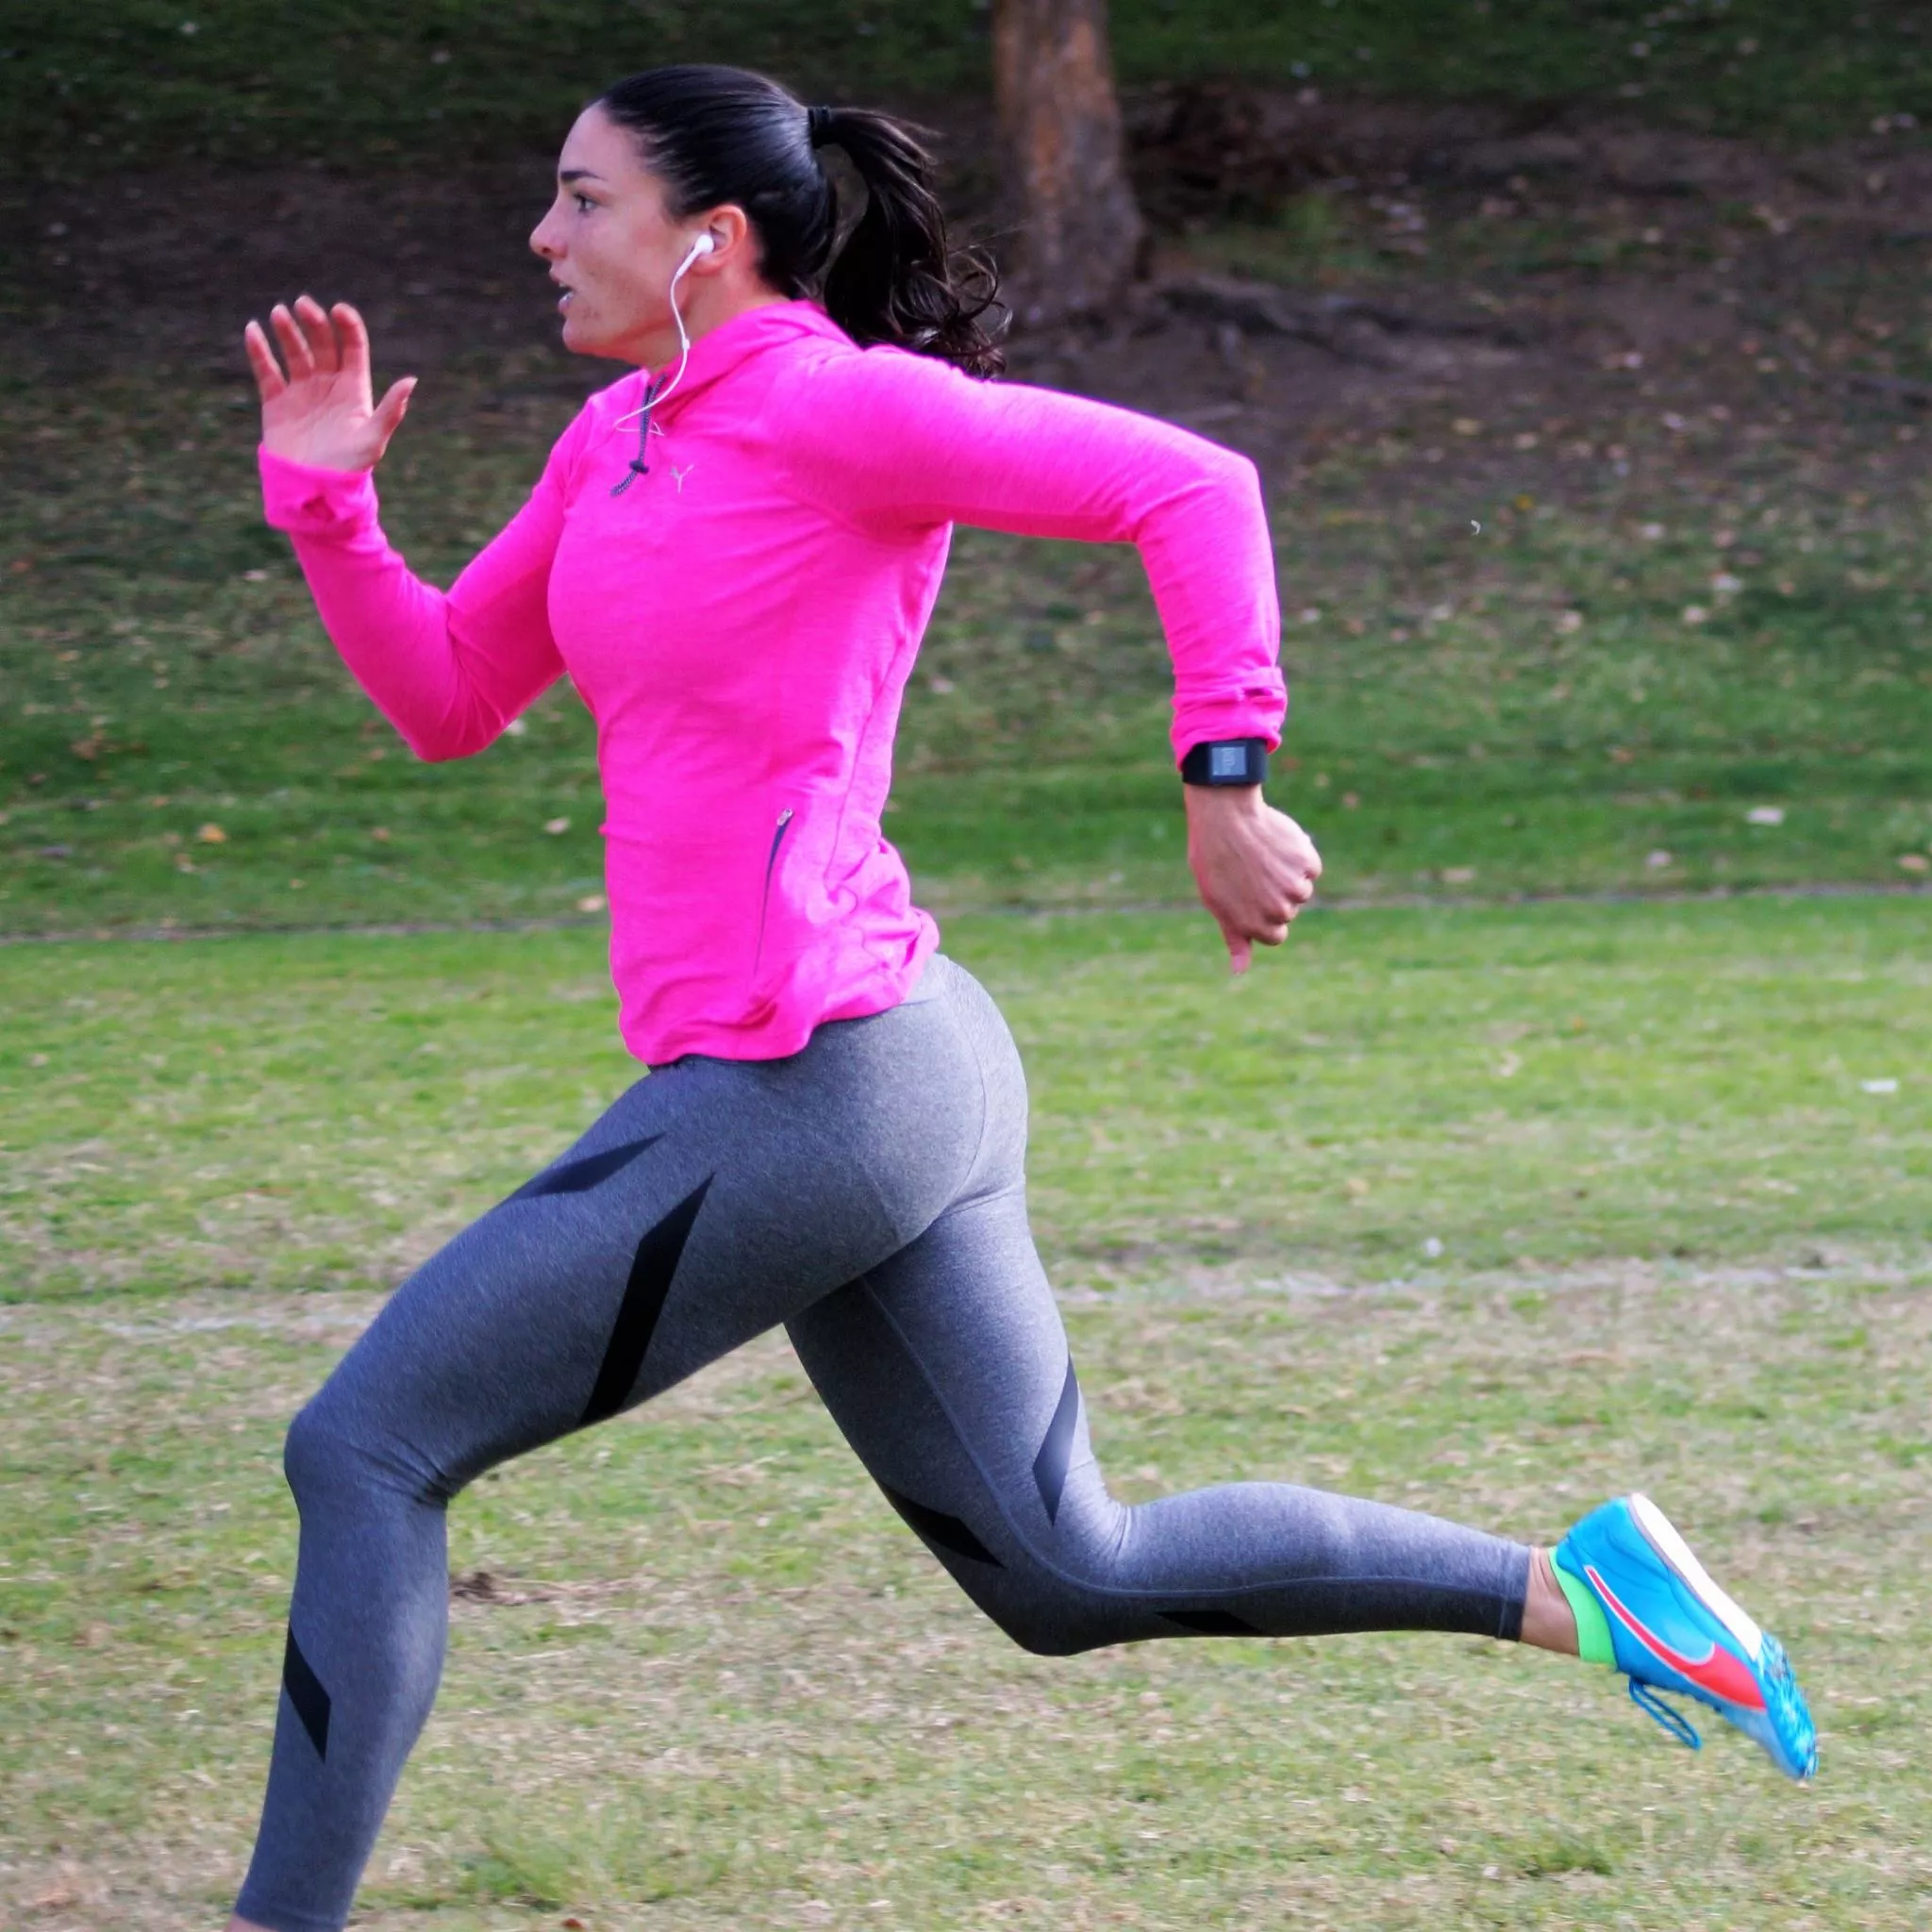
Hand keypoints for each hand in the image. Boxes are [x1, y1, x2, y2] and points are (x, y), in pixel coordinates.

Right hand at [242, 295, 415, 472]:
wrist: (314, 492)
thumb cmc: (349, 469)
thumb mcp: (373, 440)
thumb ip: (390, 411)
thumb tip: (410, 381)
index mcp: (354, 390)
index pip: (352, 348)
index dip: (348, 326)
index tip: (339, 310)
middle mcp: (328, 385)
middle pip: (322, 344)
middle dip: (314, 322)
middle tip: (302, 306)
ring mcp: (301, 391)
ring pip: (295, 352)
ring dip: (287, 331)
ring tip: (279, 314)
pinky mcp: (276, 402)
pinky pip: (267, 370)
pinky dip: (259, 350)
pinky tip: (253, 331)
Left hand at [1184, 784, 1321, 973]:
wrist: (1224, 818)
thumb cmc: (1214, 862)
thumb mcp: (1218, 905)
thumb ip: (1235, 939)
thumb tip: (1239, 971)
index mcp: (1256, 926)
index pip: (1276, 934)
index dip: (1261, 913)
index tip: (1247, 895)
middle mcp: (1278, 911)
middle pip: (1288, 911)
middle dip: (1274, 895)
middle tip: (1250, 872)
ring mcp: (1294, 887)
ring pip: (1301, 889)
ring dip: (1288, 875)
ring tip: (1261, 858)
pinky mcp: (1306, 862)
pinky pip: (1310, 866)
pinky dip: (1298, 856)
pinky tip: (1275, 845)